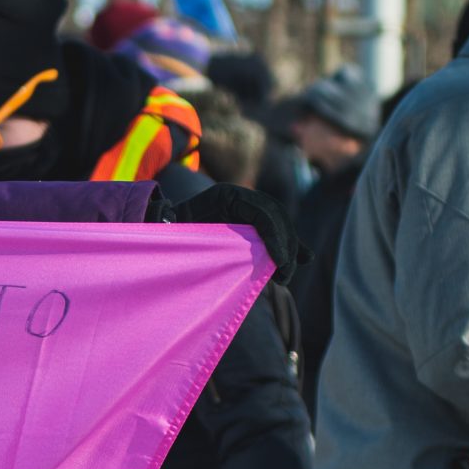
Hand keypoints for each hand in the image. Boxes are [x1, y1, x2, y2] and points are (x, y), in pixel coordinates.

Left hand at [152, 182, 303, 286]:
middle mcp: (241, 197)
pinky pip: (274, 232)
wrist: (164, 231)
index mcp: (226, 194)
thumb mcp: (183, 232)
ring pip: (279, 225)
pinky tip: (304, 258)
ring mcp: (248, 208)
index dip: (275, 237)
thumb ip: (206, 236)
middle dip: (286, 245)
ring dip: (288, 249)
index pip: (263, 213)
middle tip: (285, 273)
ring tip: (286, 274)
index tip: (280, 261)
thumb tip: (216, 238)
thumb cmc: (171, 233)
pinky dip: (287, 245)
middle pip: (277, 217)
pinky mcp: (250, 223)